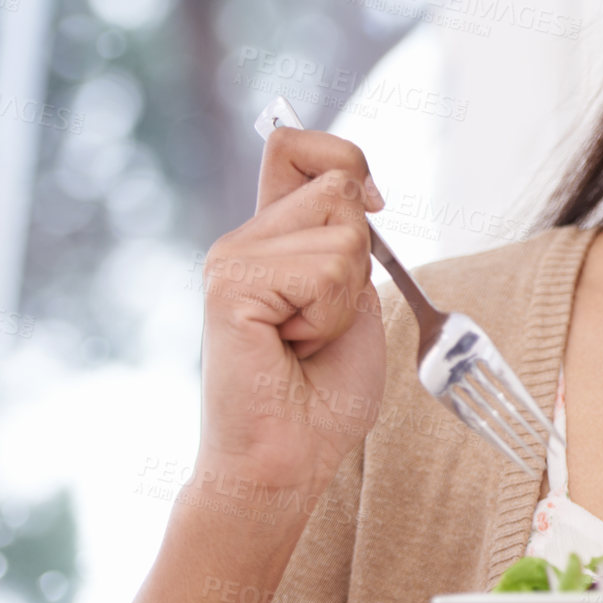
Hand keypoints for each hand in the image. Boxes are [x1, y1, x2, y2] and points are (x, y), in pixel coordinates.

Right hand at [196, 127, 386, 506]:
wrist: (289, 458)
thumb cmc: (323, 392)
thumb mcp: (353, 297)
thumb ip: (347, 239)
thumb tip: (357, 185)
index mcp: (270, 235)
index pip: (294, 144)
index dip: (346, 157)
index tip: (373, 205)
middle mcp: (244, 238)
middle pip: (337, 182)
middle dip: (361, 255)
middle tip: (323, 316)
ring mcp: (231, 257)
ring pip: (342, 231)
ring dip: (347, 296)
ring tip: (306, 337)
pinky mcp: (229, 284)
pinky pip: (323, 271)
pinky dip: (330, 316)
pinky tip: (291, 346)